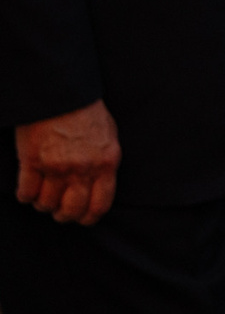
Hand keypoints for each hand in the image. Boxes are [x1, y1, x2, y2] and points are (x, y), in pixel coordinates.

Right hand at [16, 99, 119, 225]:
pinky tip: (28, 190)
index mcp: (106, 163)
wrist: (62, 94)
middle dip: (64, 215)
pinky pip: (26, 193)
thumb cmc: (87, 114)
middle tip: (59, 210)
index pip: (99, 205)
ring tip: (44, 197)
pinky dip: (26, 196)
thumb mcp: (109, 138)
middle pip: (71, 210)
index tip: (82, 219)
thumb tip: (99, 188)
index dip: (89, 217)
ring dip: (43, 205)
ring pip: (46, 204)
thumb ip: (105, 164)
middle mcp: (82, 169)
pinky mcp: (31, 161)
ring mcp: (55, 167)